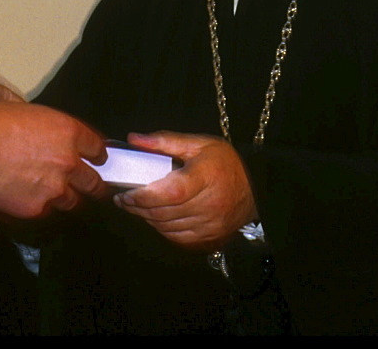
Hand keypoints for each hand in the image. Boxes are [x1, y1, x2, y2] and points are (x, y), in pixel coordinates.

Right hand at [0, 100, 106, 218]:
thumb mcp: (17, 105)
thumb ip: (36, 116)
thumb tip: (31, 117)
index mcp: (67, 131)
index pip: (97, 147)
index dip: (96, 153)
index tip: (96, 158)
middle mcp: (68, 161)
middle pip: (94, 181)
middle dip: (93, 184)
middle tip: (90, 186)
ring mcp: (54, 187)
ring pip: (73, 200)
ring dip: (66, 197)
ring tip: (55, 194)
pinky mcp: (37, 208)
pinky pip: (47, 211)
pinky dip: (40, 207)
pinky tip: (29, 199)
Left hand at [114, 131, 256, 250]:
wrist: (255, 187)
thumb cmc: (225, 162)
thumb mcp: (198, 143)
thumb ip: (165, 141)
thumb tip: (135, 139)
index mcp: (205, 177)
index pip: (170, 192)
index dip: (144, 195)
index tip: (126, 191)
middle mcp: (209, 204)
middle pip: (164, 211)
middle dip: (137, 206)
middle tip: (123, 198)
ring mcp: (210, 224)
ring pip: (167, 226)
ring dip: (146, 217)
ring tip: (135, 205)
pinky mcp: (210, 237)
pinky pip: (177, 237)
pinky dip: (161, 228)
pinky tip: (154, 217)